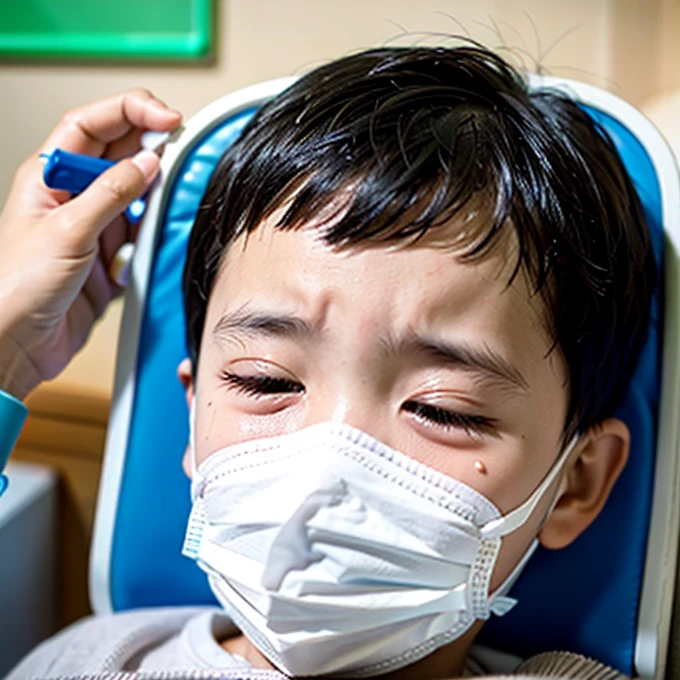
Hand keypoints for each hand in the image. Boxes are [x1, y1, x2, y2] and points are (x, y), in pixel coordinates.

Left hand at [0, 89, 181, 398]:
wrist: (19, 342)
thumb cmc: (18, 288)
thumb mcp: (68, 232)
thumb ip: (111, 194)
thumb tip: (148, 163)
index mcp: (49, 175)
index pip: (91, 123)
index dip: (130, 111)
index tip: (166, 119)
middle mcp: (73, 195)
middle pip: (117, 151)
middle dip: (150, 143)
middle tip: (182, 143)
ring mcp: (94, 224)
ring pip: (135, 190)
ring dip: (157, 187)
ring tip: (176, 185)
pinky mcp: (110, 254)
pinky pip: (141, 229)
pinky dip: (155, 226)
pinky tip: (161, 226)